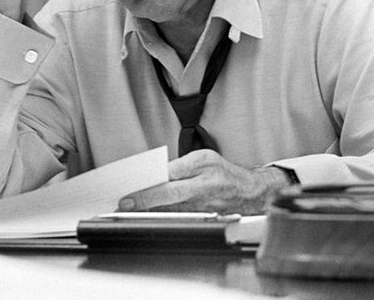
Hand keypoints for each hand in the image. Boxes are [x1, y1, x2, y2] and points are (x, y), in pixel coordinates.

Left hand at [118, 150, 290, 214]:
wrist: (248, 192)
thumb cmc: (225, 172)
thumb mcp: (204, 158)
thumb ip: (180, 165)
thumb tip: (157, 174)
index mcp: (203, 170)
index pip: (169, 181)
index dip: (147, 191)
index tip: (129, 196)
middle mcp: (202, 191)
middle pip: (167, 198)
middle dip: (144, 202)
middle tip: (125, 204)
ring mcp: (202, 207)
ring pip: (170, 209)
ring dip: (150, 209)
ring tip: (131, 206)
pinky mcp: (201, 216)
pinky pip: (178, 214)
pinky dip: (162, 213)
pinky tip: (149, 211)